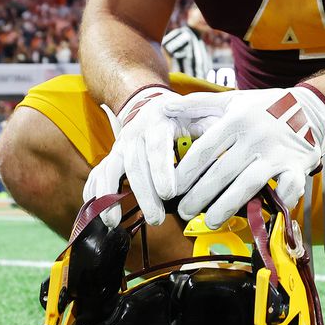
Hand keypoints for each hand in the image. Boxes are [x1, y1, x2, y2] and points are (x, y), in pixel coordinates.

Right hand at [82, 86, 224, 225]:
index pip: (157, 145)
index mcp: (158, 120)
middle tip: (156, 218)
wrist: (149, 102)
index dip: (161, 169)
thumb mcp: (198, 113)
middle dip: (143, 193)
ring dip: (109, 196)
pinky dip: (94, 195)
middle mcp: (134, 133)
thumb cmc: (181, 114)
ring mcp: (120, 146)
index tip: (170, 192)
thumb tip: (230, 140)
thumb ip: (212, 126)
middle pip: (133, 164)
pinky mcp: (112, 157)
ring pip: (111, 170)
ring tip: (113, 222)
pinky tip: (96, 214)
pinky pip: (98, 175)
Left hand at [172, 86, 324, 226]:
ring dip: (227, 206)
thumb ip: (198, 104)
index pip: (206, 150)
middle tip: (184, 212)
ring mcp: (278, 153)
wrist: (310, 108)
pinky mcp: (298, 165)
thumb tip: (165, 106)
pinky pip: (288, 188)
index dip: (187, 172)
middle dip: (199, 195)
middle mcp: (256, 136)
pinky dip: (277, 203)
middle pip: (222, 171)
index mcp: (237, 119)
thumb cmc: (265, 108)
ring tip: (209, 222)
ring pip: (248, 184)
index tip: (172, 190)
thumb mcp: (232, 100)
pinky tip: (261, 217)